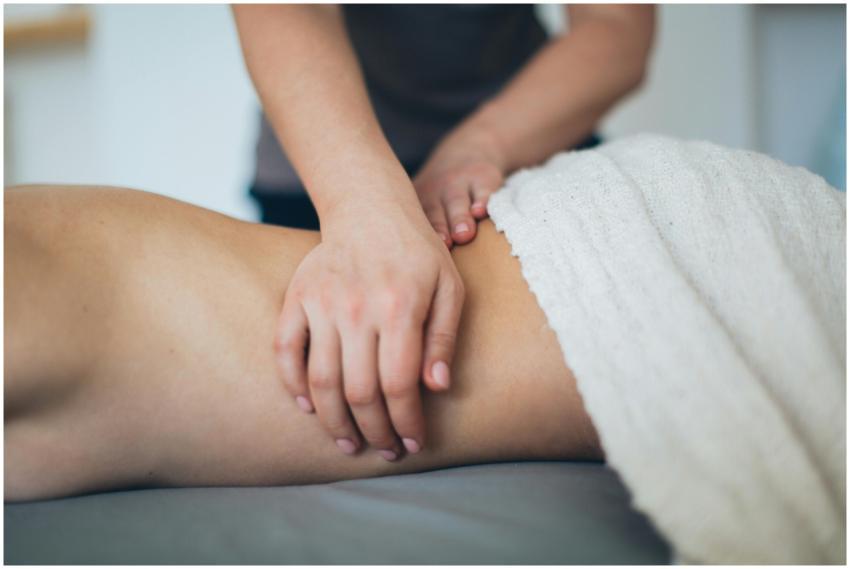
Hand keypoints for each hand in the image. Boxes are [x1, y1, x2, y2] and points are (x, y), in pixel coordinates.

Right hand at [275, 197, 463, 460]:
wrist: (370, 208)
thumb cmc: (418, 253)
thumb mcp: (450, 288)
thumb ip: (445, 338)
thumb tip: (437, 388)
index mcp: (400, 307)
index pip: (399, 384)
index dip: (406, 422)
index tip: (413, 443)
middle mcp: (357, 308)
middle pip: (360, 392)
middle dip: (375, 431)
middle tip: (385, 449)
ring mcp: (321, 303)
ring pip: (321, 381)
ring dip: (335, 422)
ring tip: (349, 444)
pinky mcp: (296, 298)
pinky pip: (285, 351)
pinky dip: (293, 384)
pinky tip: (309, 408)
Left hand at [414, 123, 507, 246]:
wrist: (467, 151)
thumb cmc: (441, 196)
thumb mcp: (423, 206)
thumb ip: (417, 237)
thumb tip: (415, 285)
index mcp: (416, 205)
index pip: (412, 224)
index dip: (413, 238)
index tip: (416, 256)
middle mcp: (434, 193)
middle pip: (434, 213)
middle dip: (439, 229)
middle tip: (444, 245)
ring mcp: (458, 183)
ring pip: (457, 202)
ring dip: (460, 217)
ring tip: (465, 234)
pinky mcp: (482, 176)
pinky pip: (482, 189)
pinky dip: (483, 199)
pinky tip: (483, 211)